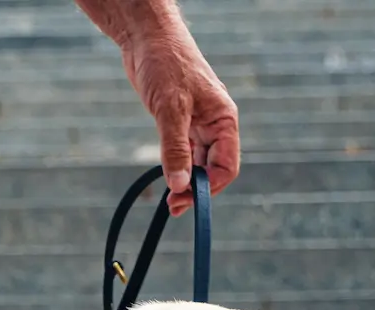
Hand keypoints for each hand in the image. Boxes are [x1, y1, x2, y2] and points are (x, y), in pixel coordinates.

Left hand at [119, 26, 239, 215]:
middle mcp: (215, 124)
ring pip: (198, 163)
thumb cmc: (165, 64)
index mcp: (224, 120)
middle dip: (197, 189)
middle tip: (173, 206)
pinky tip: (167, 179)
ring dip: (186, 182)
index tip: (185, 200)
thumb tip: (180, 185)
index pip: (227, 166)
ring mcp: (198, 124)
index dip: (209, 187)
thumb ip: (175, 149)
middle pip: (214, 168)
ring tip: (170, 200)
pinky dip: (177, 168)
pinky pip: (184, 153)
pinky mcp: (180, 122)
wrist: (148, 39)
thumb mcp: (170, 109)